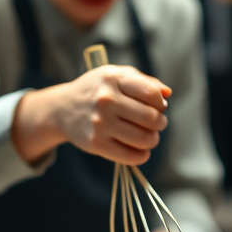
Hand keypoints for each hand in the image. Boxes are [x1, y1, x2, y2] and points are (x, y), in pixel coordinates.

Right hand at [12, 64, 170, 164]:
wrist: (63, 108)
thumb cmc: (97, 90)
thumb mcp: (117, 75)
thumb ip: (145, 82)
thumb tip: (168, 94)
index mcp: (113, 79)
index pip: (152, 94)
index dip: (161, 104)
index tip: (159, 107)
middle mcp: (106, 100)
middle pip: (151, 118)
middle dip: (160, 123)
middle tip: (156, 124)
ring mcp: (100, 123)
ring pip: (143, 139)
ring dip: (152, 140)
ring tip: (150, 137)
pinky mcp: (96, 143)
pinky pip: (129, 156)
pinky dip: (141, 156)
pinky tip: (141, 151)